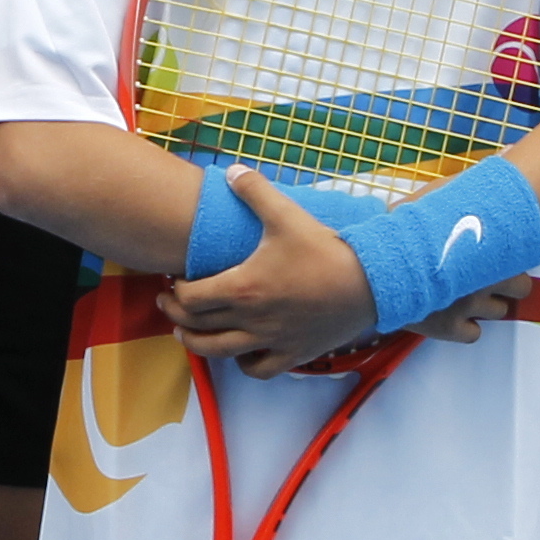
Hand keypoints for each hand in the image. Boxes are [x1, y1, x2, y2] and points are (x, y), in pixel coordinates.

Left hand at [160, 165, 379, 376]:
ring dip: (196, 344)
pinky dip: (243, 363)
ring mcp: (271, 341)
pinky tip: (241, 350)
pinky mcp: (293, 354)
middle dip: (176, 315)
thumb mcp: (287, 214)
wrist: (370, 283)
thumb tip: (231, 170)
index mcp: (243, 288)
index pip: (190, 299)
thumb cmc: (326, 250)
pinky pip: (258, 370)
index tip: (175, 280)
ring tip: (187, 334)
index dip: (176, 290)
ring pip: (219, 353)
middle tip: (168, 302)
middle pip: (197, 327)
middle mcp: (251, 320)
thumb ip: (255, 191)